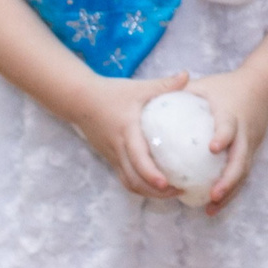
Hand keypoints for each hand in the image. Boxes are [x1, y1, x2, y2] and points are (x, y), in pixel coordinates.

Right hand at [61, 69, 187, 197]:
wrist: (80, 99)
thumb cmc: (112, 93)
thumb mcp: (139, 88)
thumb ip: (164, 84)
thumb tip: (187, 75)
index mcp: (126, 131)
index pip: (137, 158)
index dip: (151, 173)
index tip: (166, 183)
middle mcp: (118, 148)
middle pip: (134, 179)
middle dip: (156, 191)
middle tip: (180, 191)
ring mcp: (112, 156)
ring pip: (129, 183)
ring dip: (149, 192)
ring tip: (173, 192)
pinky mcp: (110, 159)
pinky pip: (125, 178)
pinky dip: (140, 186)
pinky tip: (157, 187)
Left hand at [182, 67, 267, 212]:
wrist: (262, 88)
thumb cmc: (226, 86)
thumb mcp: (204, 85)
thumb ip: (180, 93)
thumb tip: (149, 101)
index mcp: (232, 114)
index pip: (229, 127)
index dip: (223, 137)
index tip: (213, 148)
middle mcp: (244, 133)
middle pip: (241, 159)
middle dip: (229, 179)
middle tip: (213, 194)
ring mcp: (250, 145)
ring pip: (243, 173)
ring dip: (230, 192)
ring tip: (212, 207)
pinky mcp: (251, 153)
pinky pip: (241, 176)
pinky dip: (230, 192)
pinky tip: (214, 206)